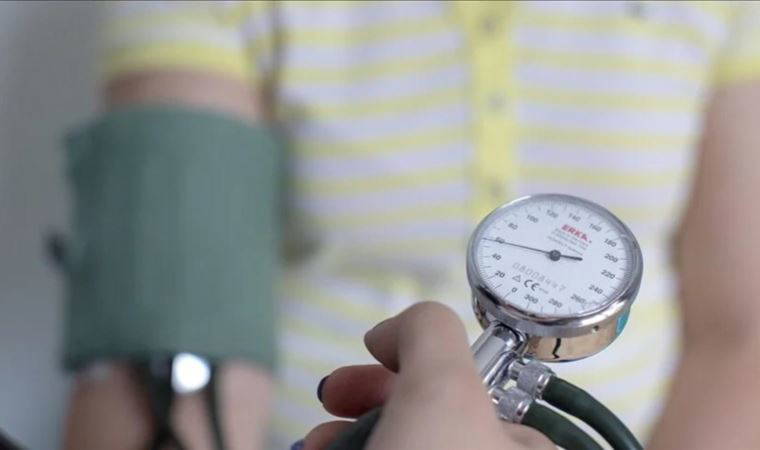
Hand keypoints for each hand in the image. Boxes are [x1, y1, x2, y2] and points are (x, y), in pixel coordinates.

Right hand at [301, 302, 552, 449]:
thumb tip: (402, 324)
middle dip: (367, 397)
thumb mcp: (445, 391)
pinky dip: (350, 449)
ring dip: (349, 431)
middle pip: (423, 413)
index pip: (467, 384)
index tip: (370, 353)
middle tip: (332, 397)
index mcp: (522, 443)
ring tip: (317, 441)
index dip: (409, 360)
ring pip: (396, 439)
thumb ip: (432, 333)